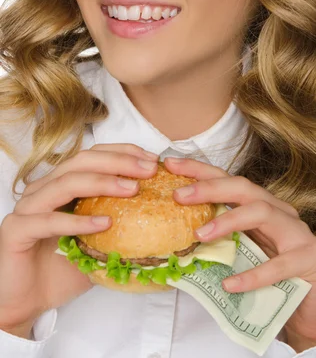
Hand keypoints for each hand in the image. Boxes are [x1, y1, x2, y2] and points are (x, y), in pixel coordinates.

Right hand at [0, 143, 158, 336]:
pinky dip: (78, 220)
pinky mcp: (15, 230)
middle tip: (148, 170)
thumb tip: (162, 209)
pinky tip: (104, 223)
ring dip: (102, 182)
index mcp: (61, 183)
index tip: (153, 160)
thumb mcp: (99, 240)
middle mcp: (43, 188)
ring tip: (132, 189)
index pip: (94, 154)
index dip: (124, 152)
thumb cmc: (64, 268)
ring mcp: (27, 207)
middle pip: (82, 161)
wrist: (27, 302)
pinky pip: (49, 220)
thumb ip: (120, 221)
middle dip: (119, 162)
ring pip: (66, 183)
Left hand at [164, 157, 315, 349]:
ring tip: (200, 236)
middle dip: (210, 187)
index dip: (200, 171)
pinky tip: (230, 284)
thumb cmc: (274, 280)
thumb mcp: (245, 254)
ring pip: (262, 212)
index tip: (170, 165)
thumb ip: (221, 241)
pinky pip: (279, 265)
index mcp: (263, 207)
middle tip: (179, 195)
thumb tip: (176, 237)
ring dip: (228, 221)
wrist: (315, 311)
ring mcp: (299, 233)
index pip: (229, 180)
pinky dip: (253, 275)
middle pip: (244, 188)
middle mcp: (281, 212)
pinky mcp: (312, 258)